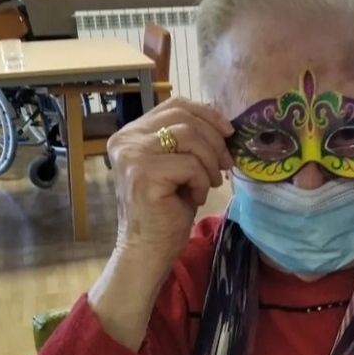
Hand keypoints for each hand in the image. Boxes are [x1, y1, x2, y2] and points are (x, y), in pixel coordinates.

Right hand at [106, 97, 233, 265]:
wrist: (148, 249)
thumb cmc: (166, 211)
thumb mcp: (178, 167)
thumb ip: (187, 141)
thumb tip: (222, 123)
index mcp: (131, 133)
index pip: (174, 105)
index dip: (206, 114)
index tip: (228, 132)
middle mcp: (125, 140)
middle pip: (184, 118)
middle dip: (214, 140)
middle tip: (226, 165)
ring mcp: (131, 156)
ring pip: (189, 137)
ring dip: (210, 161)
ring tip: (211, 183)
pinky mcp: (144, 175)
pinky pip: (190, 165)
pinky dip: (202, 181)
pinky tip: (196, 198)